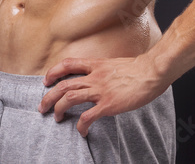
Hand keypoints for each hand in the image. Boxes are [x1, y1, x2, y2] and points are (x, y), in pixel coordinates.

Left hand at [37, 55, 167, 136]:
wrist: (152, 72)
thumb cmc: (137, 68)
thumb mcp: (113, 63)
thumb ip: (101, 70)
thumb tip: (96, 76)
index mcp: (95, 65)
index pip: (67, 64)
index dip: (53, 72)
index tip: (46, 80)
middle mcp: (94, 77)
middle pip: (63, 84)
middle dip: (49, 97)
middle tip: (42, 107)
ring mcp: (100, 90)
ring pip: (70, 98)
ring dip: (59, 109)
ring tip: (56, 118)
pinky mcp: (108, 104)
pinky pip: (88, 116)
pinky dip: (81, 125)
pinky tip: (81, 131)